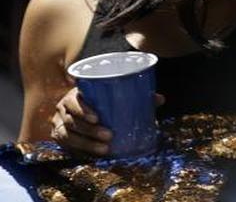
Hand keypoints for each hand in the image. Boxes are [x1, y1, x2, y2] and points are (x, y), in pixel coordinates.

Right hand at [50, 88, 164, 155]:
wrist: (85, 110)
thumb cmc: (103, 101)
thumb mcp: (115, 97)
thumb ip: (137, 96)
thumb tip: (159, 99)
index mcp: (75, 95)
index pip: (73, 101)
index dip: (83, 109)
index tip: (98, 118)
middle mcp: (63, 109)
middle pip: (72, 121)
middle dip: (90, 131)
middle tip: (108, 136)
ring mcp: (59, 124)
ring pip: (68, 136)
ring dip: (86, 144)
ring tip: (104, 149)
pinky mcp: (59, 138)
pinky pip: (66, 147)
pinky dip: (79, 151)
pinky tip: (92, 156)